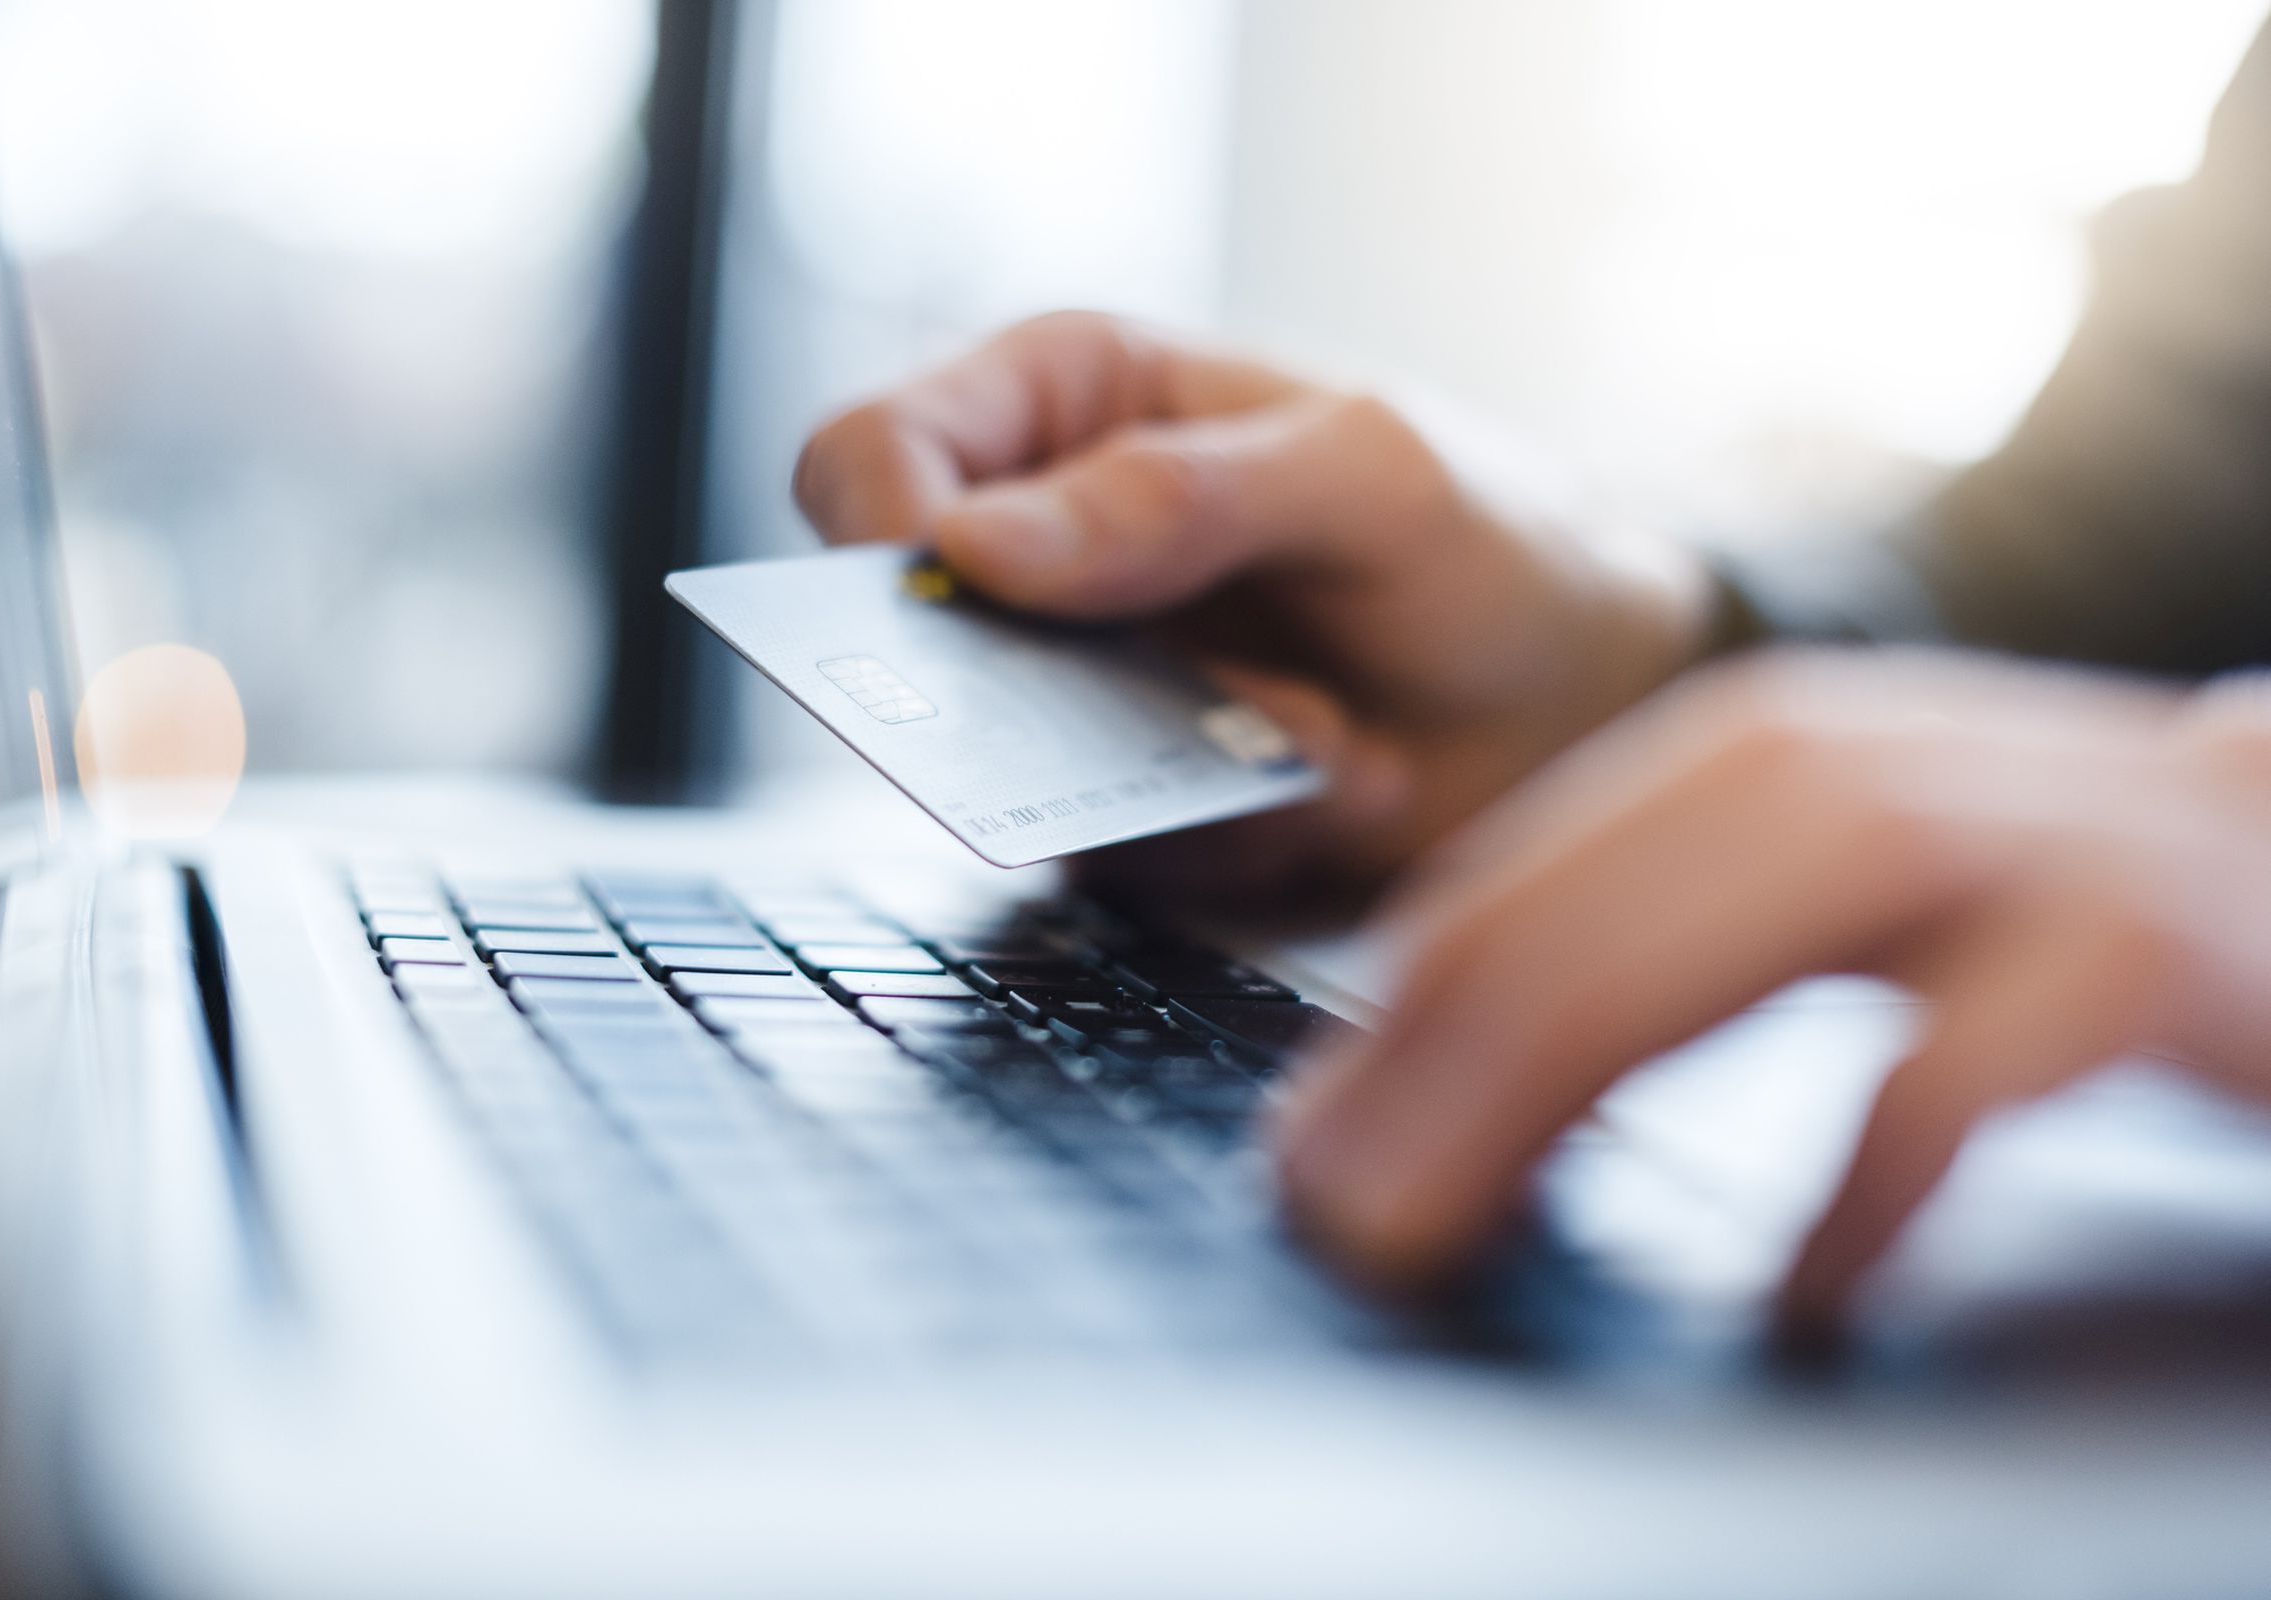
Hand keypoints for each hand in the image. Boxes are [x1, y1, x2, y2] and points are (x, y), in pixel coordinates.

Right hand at [793, 311, 1710, 903]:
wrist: (1583, 696)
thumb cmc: (1488, 533)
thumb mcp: (1367, 476)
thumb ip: (1181, 493)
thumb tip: (974, 545)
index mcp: (1067, 404)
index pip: (872, 454)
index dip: (877, 536)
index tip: (958, 605)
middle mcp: (1043, 549)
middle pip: (897, 636)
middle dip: (1031, 697)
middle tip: (1174, 707)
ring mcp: (1074, 688)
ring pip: (1000, 768)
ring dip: (1172, 772)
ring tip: (1322, 734)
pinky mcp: (1119, 806)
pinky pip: (1104, 854)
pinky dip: (1227, 832)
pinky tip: (1336, 776)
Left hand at [1273, 651, 2270, 1332]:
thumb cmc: (2042, 910)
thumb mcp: (1816, 911)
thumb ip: (1648, 962)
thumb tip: (1418, 1100)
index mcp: (1751, 759)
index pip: (1515, 883)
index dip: (1388, 1027)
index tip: (1309, 1152)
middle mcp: (1857, 763)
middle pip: (1592, 905)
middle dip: (1437, 1070)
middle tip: (1346, 1215)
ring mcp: (2007, 831)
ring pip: (1742, 937)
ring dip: (1569, 1082)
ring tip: (1464, 1220)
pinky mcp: (2145, 932)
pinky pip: (1979, 1048)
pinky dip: (1872, 1164)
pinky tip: (1799, 1287)